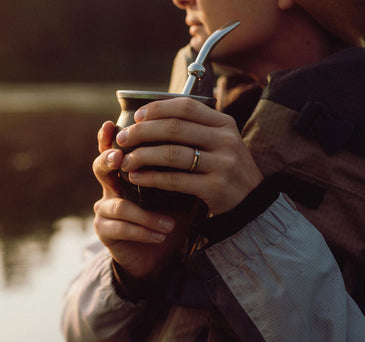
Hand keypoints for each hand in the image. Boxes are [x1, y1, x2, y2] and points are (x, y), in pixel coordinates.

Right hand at [92, 121, 192, 277]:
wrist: (158, 254)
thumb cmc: (168, 216)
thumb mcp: (176, 191)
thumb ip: (178, 170)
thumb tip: (200, 144)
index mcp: (125, 172)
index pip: (113, 148)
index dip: (108, 137)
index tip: (111, 124)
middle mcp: (110, 187)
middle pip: (100, 167)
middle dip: (110, 161)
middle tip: (123, 160)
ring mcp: (104, 209)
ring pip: (119, 205)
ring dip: (147, 216)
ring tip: (169, 224)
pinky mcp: (104, 231)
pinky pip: (121, 228)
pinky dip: (145, 231)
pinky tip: (162, 235)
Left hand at [116, 97, 262, 214]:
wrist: (251, 202)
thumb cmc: (224, 168)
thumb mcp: (218, 141)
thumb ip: (194, 128)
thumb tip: (150, 115)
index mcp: (224, 123)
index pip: (186, 107)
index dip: (157, 109)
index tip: (136, 116)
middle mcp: (225, 140)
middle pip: (174, 128)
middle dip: (142, 132)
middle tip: (122, 139)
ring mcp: (222, 164)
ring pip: (172, 154)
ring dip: (142, 156)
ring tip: (125, 161)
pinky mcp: (215, 187)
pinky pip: (175, 180)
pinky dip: (151, 177)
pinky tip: (137, 177)